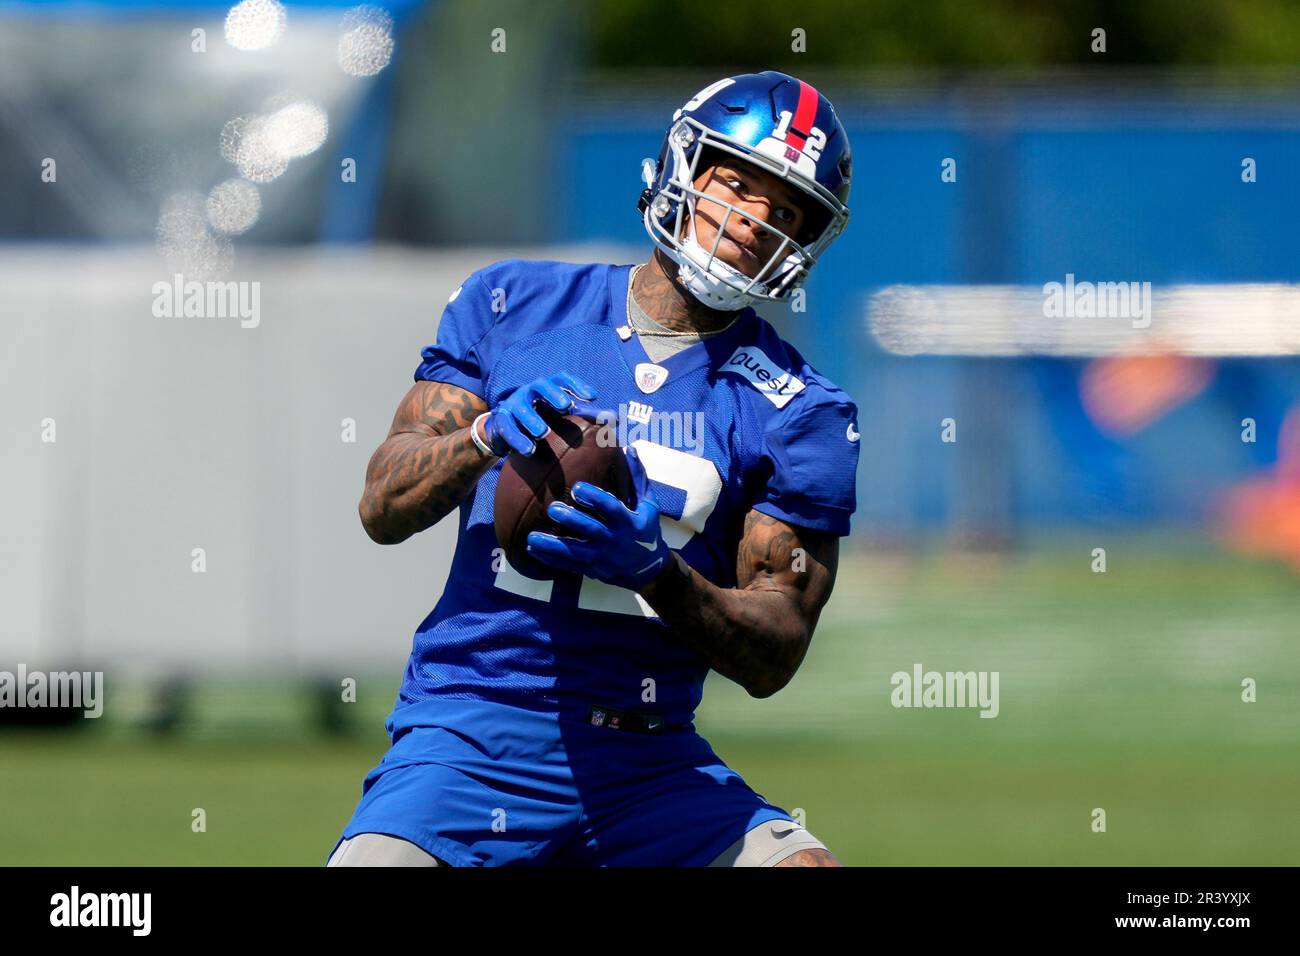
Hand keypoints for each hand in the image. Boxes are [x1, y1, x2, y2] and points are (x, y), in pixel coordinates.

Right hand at [476, 373, 596, 456]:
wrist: (505, 426)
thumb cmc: (541, 416)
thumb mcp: (561, 415)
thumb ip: (587, 416)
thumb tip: (616, 418)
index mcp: (547, 387)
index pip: (562, 379)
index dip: (576, 385)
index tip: (592, 397)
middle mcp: (530, 391)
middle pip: (541, 385)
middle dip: (553, 394)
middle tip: (566, 405)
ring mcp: (513, 404)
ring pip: (522, 408)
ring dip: (532, 419)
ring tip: (543, 432)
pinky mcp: (501, 420)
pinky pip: (508, 428)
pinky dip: (518, 439)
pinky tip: (529, 450)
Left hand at [525, 445, 670, 590]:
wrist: (648, 568)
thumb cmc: (646, 530)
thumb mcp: (648, 505)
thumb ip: (638, 478)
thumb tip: (630, 449)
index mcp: (629, 522)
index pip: (611, 509)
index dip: (595, 498)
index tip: (577, 488)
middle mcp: (615, 541)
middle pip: (591, 530)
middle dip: (571, 520)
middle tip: (552, 509)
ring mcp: (602, 558)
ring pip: (575, 552)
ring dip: (553, 545)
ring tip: (532, 538)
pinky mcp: (592, 569)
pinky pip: (568, 565)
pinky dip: (550, 559)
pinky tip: (532, 550)